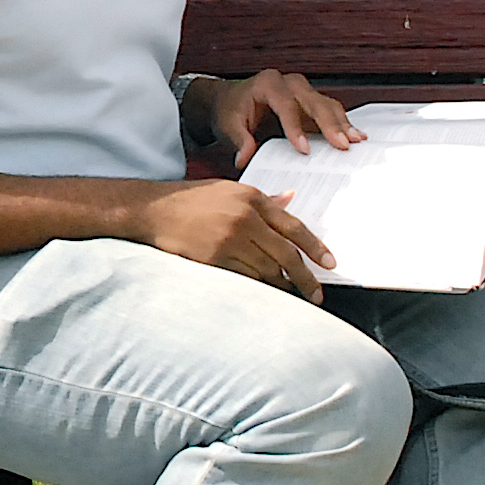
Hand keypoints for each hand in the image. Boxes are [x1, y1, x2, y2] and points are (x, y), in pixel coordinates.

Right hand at [137, 181, 332, 299]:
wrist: (155, 210)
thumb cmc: (193, 199)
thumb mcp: (231, 190)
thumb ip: (263, 199)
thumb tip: (292, 199)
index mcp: (252, 198)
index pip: (294, 226)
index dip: (316, 248)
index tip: (330, 264)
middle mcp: (245, 218)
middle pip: (285, 254)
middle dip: (305, 277)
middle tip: (316, 294)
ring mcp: (229, 239)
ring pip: (267, 270)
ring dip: (280, 284)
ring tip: (288, 292)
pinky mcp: (215, 258)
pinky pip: (245, 278)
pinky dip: (258, 287)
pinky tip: (264, 291)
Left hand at [206, 68, 355, 160]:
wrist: (230, 101)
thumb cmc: (230, 110)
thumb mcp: (227, 125)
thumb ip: (238, 140)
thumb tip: (244, 158)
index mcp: (267, 83)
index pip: (285, 104)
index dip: (295, 127)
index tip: (304, 149)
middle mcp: (289, 83)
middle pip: (313, 101)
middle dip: (329, 124)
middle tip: (342, 144)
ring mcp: (302, 90)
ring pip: (326, 104)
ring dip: (342, 123)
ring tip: (356, 141)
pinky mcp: (310, 101)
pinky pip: (329, 110)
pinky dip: (342, 123)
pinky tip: (355, 136)